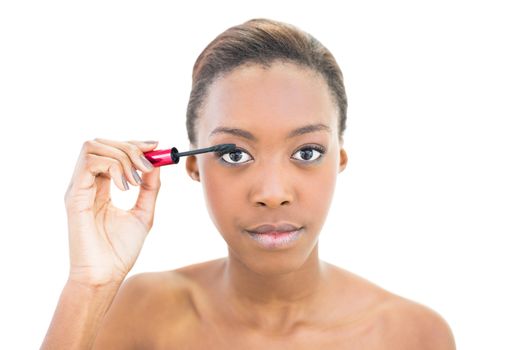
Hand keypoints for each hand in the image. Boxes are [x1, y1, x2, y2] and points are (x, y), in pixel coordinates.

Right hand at [64, 138, 160, 286]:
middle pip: (101, 143)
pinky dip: (113, 167)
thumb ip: (150, 189)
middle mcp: (86, 184)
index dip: (134, 144)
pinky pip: (88, 163)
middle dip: (130, 147)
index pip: (112, 151)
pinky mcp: (74, 196)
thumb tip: (157, 165)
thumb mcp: (143, 213)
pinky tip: (127, 187)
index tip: (156, 146)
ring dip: (122, 157)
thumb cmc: (120, 251)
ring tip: (136, 181)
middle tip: (148, 164)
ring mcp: (78, 188)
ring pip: (93, 147)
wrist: (106, 275)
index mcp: (99, 187)